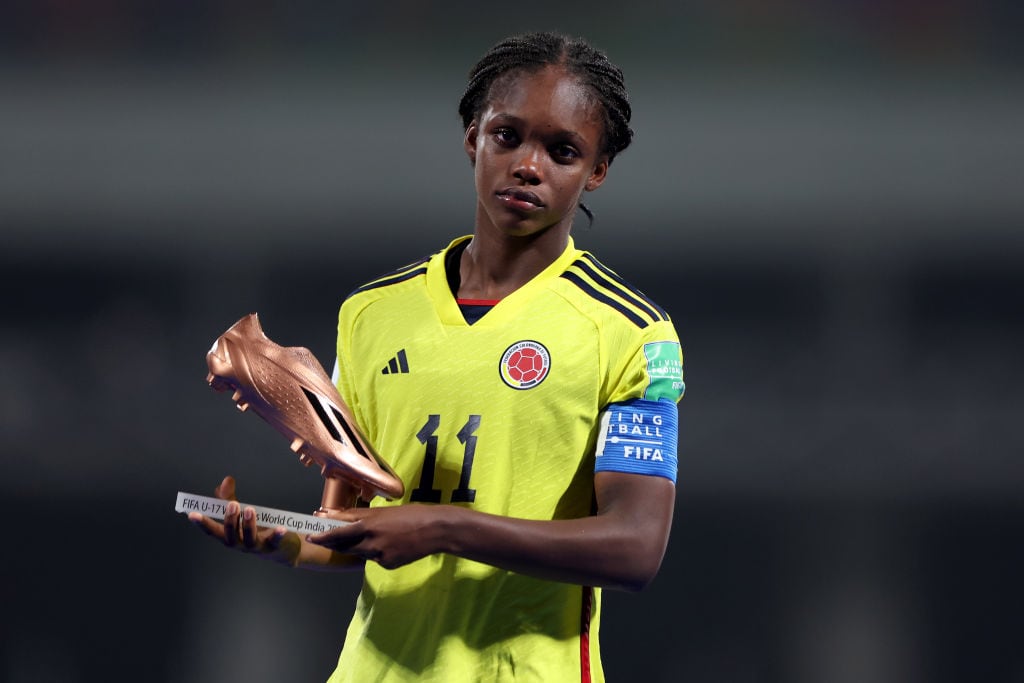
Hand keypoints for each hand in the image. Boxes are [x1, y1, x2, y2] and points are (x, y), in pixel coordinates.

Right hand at [188, 475, 301, 566]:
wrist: (283, 548)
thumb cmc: (257, 529)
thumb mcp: (241, 514)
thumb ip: (231, 499)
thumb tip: (226, 481)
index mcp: (230, 536)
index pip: (213, 531)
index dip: (203, 523)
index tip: (192, 514)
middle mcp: (240, 544)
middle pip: (230, 537)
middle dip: (230, 521)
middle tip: (233, 504)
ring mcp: (256, 547)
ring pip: (249, 539)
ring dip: (248, 525)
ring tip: (250, 509)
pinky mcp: (273, 547)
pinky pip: (274, 542)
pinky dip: (277, 535)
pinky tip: (281, 527)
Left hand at [306, 504, 443, 569]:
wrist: (435, 530)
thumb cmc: (411, 515)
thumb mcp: (384, 512)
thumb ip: (362, 516)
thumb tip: (341, 517)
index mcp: (370, 523)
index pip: (339, 531)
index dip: (323, 535)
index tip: (310, 536)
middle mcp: (371, 540)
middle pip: (344, 545)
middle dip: (331, 543)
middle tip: (320, 540)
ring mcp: (379, 554)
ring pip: (360, 552)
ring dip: (358, 546)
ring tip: (373, 536)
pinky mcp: (387, 564)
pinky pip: (375, 560)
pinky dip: (378, 553)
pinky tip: (392, 546)